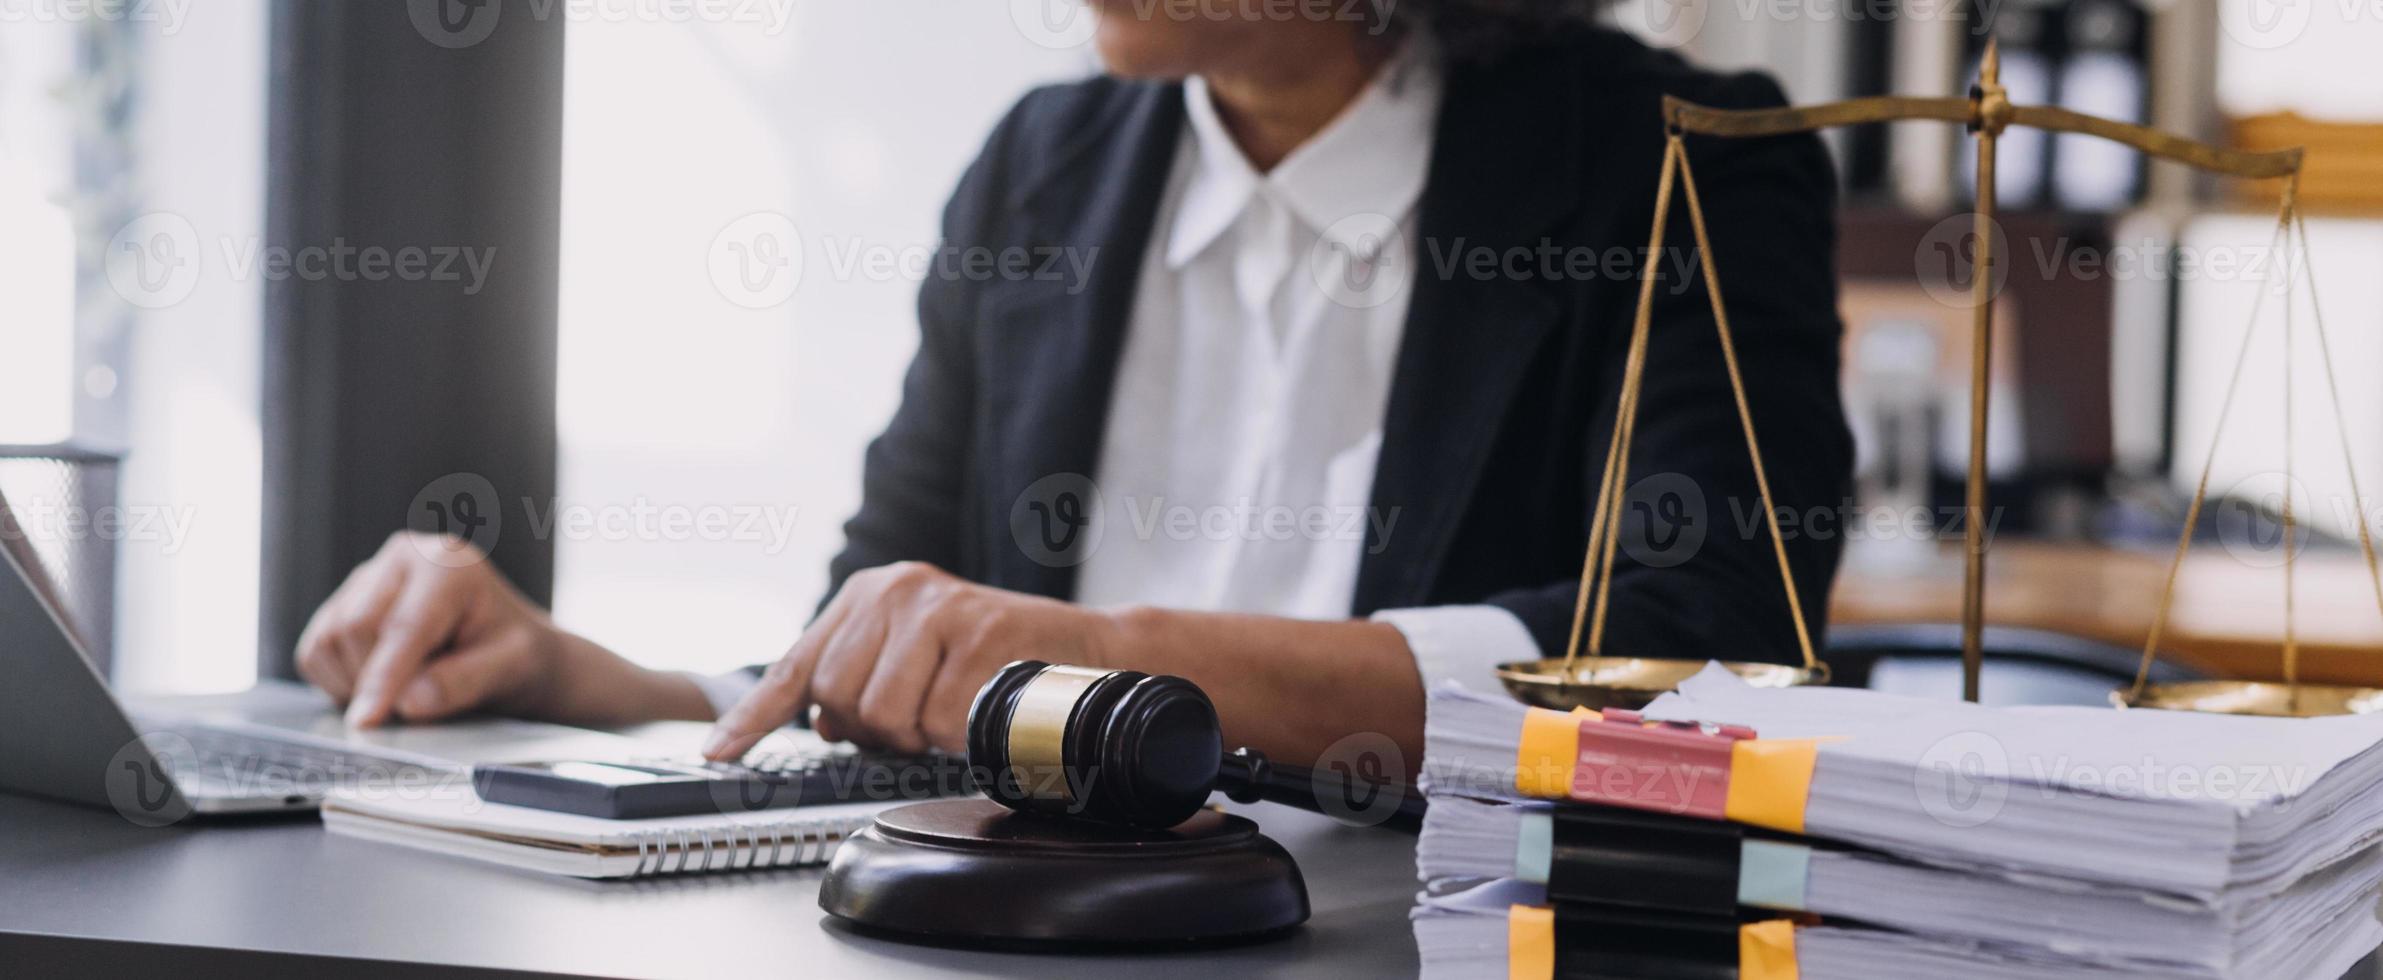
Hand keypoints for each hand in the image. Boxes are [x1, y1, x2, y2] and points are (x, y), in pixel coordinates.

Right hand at [297, 531, 706, 727]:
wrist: (543, 656)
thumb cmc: (540, 660)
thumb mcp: (513, 671)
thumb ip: (460, 683)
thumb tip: (406, 699)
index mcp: (445, 565)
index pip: (401, 630)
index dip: (381, 681)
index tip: (369, 721)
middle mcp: (405, 556)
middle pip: (351, 634)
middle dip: (373, 678)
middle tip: (419, 701)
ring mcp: (374, 573)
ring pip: (326, 642)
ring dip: (356, 678)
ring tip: (415, 683)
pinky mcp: (352, 598)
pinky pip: (317, 648)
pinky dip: (342, 674)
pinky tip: (388, 677)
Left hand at [703, 562, 1122, 758]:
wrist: (1089, 650)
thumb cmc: (999, 660)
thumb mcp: (918, 659)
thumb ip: (863, 681)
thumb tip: (819, 721)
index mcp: (868, 595)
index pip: (796, 667)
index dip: (752, 717)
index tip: (717, 752)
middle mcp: (894, 589)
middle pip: (838, 699)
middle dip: (874, 731)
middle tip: (920, 721)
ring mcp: (935, 604)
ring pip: (885, 713)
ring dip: (920, 734)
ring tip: (953, 711)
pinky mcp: (978, 625)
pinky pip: (939, 717)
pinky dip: (959, 735)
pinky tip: (981, 710)